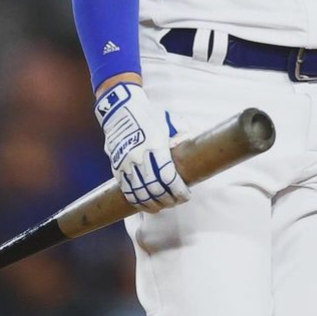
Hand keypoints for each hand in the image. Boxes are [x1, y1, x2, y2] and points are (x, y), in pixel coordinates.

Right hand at [95, 82, 190, 211]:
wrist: (120, 108)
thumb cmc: (149, 114)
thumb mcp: (169, 120)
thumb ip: (183, 133)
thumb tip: (200, 142)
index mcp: (155, 144)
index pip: (168, 177)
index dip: (178, 191)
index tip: (186, 195)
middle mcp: (139, 155)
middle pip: (154, 189)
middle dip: (168, 200)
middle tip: (176, 202)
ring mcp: (125, 162)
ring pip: (139, 193)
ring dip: (152, 204)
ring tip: (162, 206)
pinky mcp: (116, 166)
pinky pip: (126, 190)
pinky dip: (136, 201)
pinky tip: (145, 204)